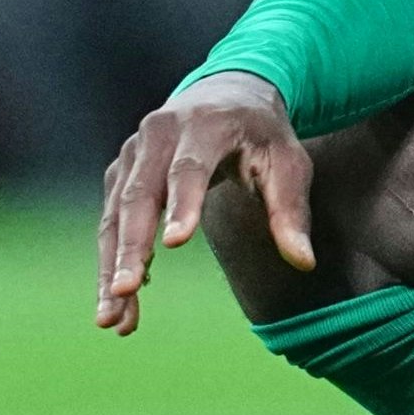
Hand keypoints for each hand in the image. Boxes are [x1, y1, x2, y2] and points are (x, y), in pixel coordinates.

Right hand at [95, 71, 314, 334]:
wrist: (225, 94)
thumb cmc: (262, 135)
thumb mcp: (288, 163)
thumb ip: (291, 211)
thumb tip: (304, 263)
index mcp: (205, 125)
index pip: (190, 167)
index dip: (182, 203)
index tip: (174, 244)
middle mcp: (158, 135)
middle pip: (140, 194)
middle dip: (131, 246)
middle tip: (124, 291)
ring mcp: (133, 154)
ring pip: (115, 216)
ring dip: (111, 267)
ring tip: (109, 320)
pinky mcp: (120, 175)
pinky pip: (111, 224)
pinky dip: (112, 265)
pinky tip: (118, 307)